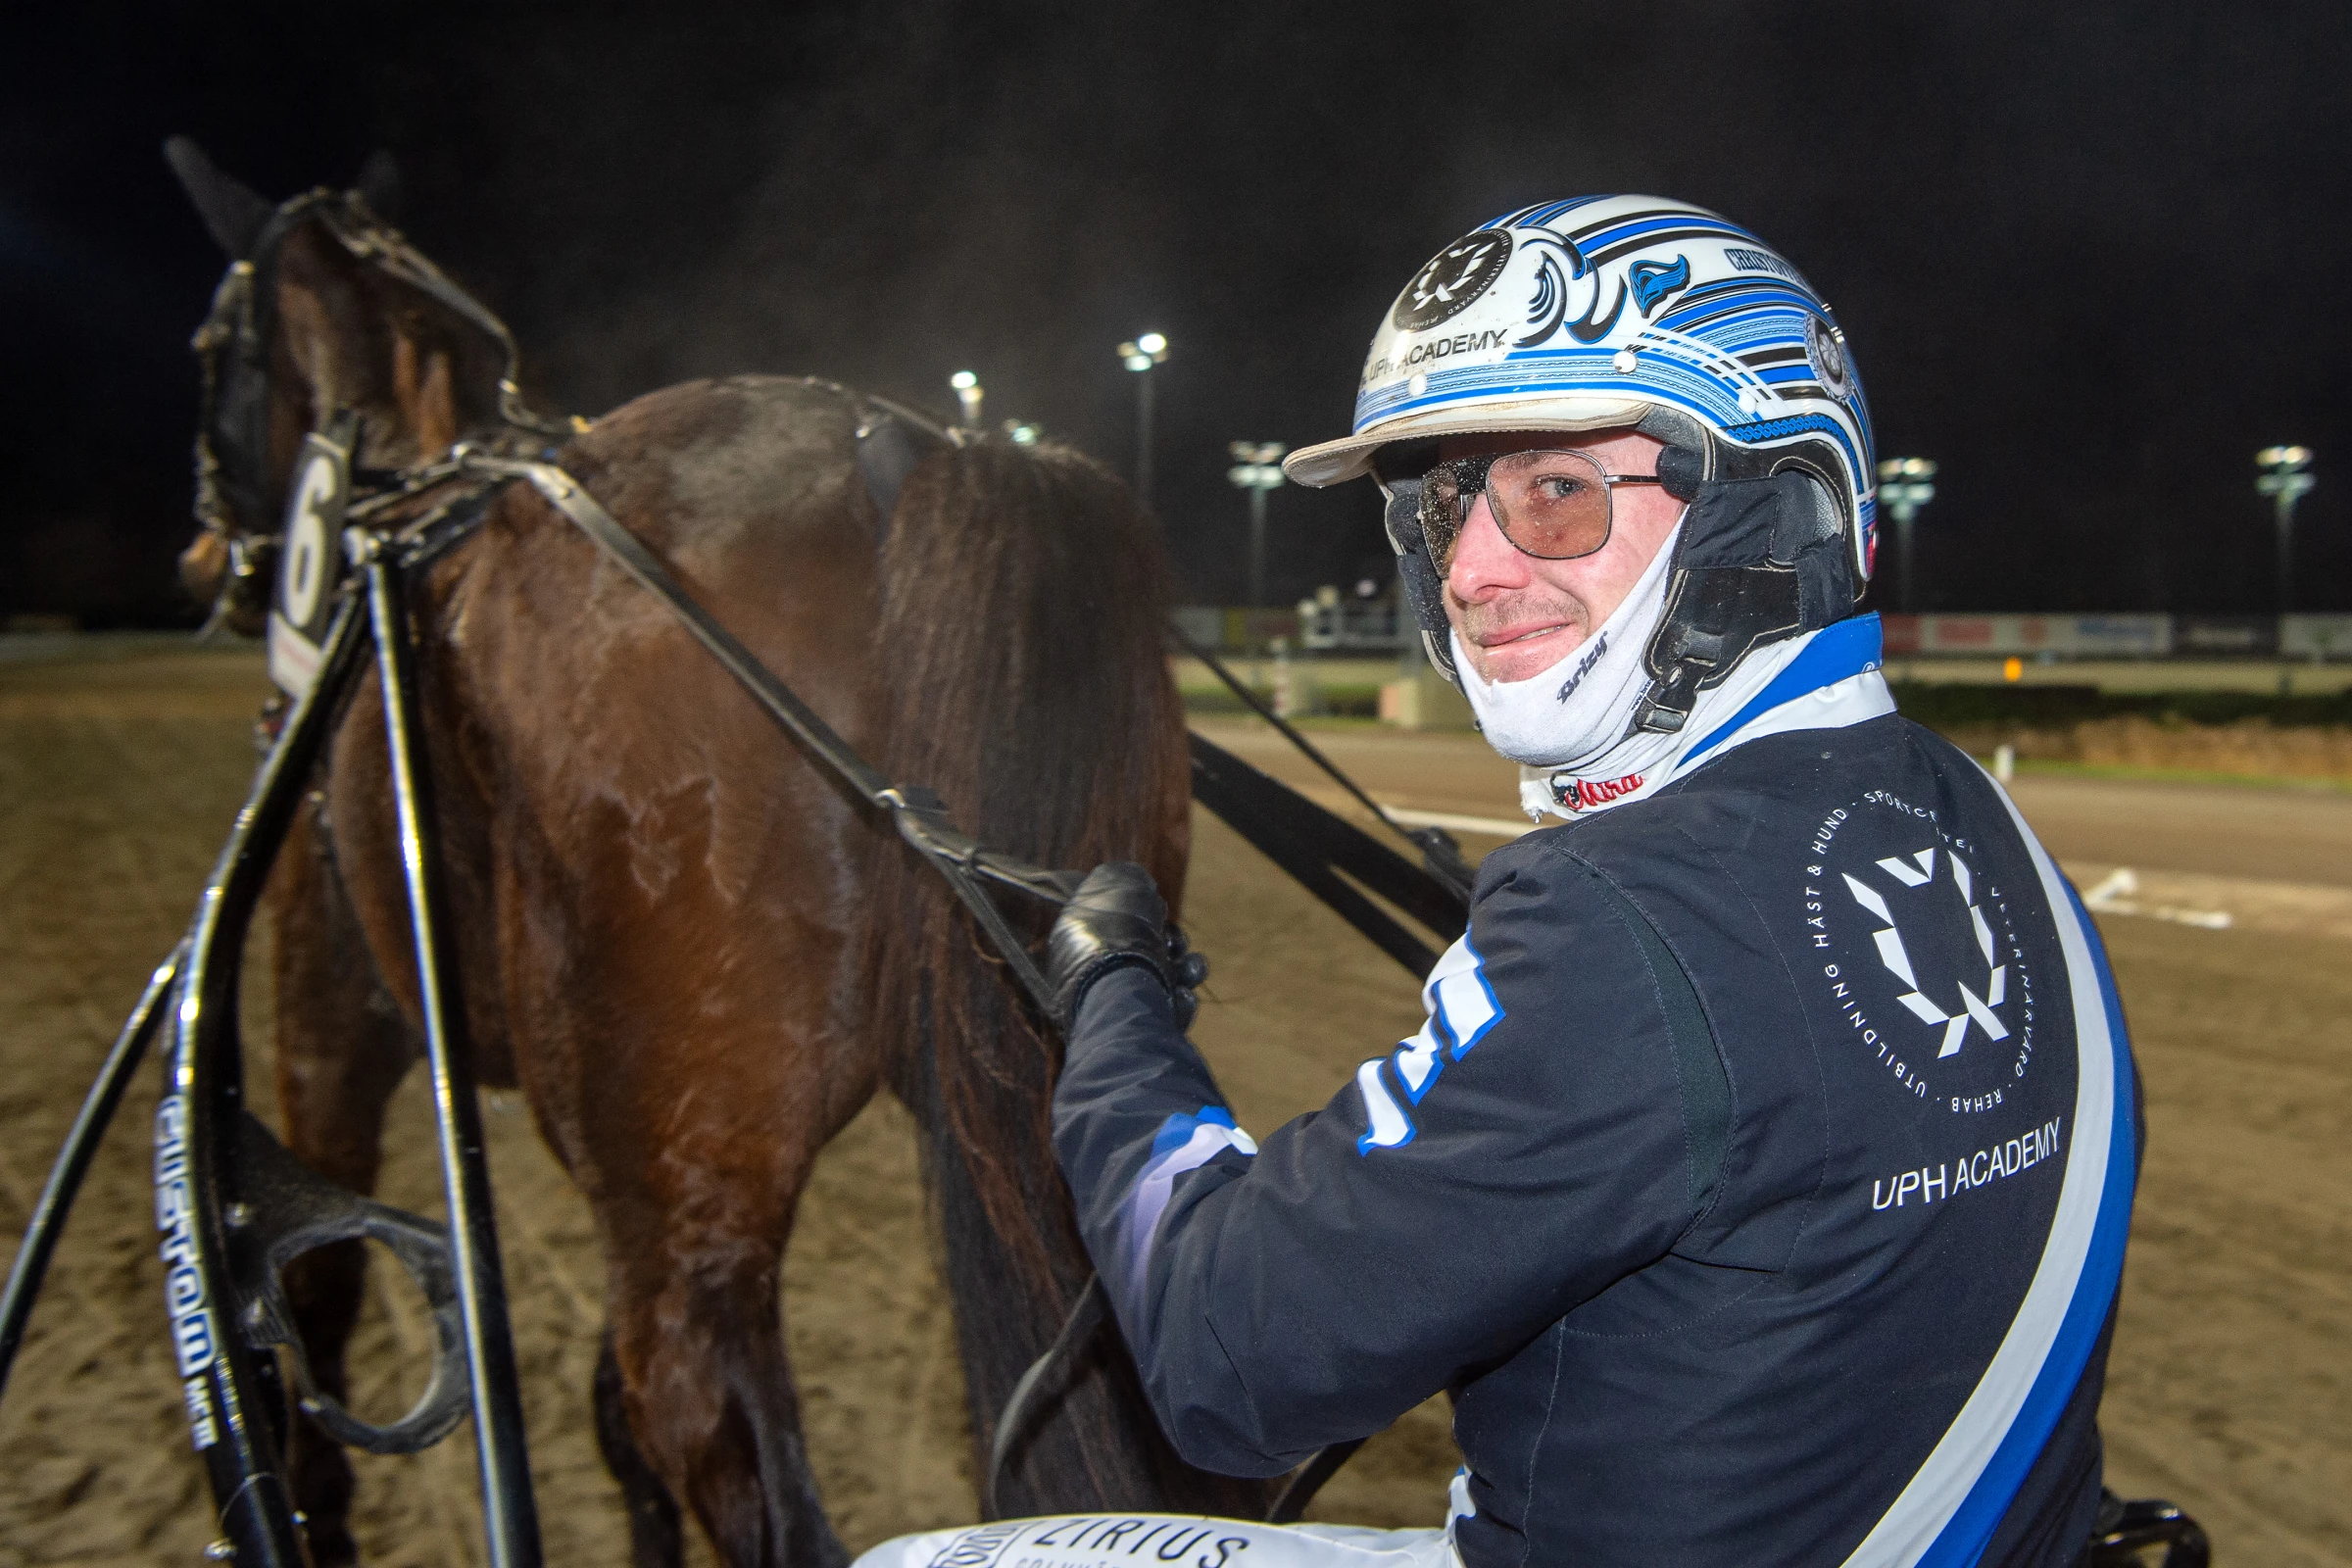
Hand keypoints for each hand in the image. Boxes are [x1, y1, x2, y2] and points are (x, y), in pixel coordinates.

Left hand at [1045, 862, 1208, 1032]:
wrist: (1121, 999)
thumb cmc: (1113, 940)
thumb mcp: (1114, 886)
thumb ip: (1126, 879)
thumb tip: (1139, 883)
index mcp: (1081, 942)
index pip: (1120, 925)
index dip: (1146, 914)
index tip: (1158, 912)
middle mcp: (1097, 975)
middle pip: (1148, 951)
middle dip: (1172, 944)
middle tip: (1174, 946)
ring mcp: (1118, 1007)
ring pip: (1166, 981)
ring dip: (1186, 971)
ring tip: (1186, 972)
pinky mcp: (1141, 1034)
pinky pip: (1171, 1012)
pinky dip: (1181, 1002)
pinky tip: (1179, 998)